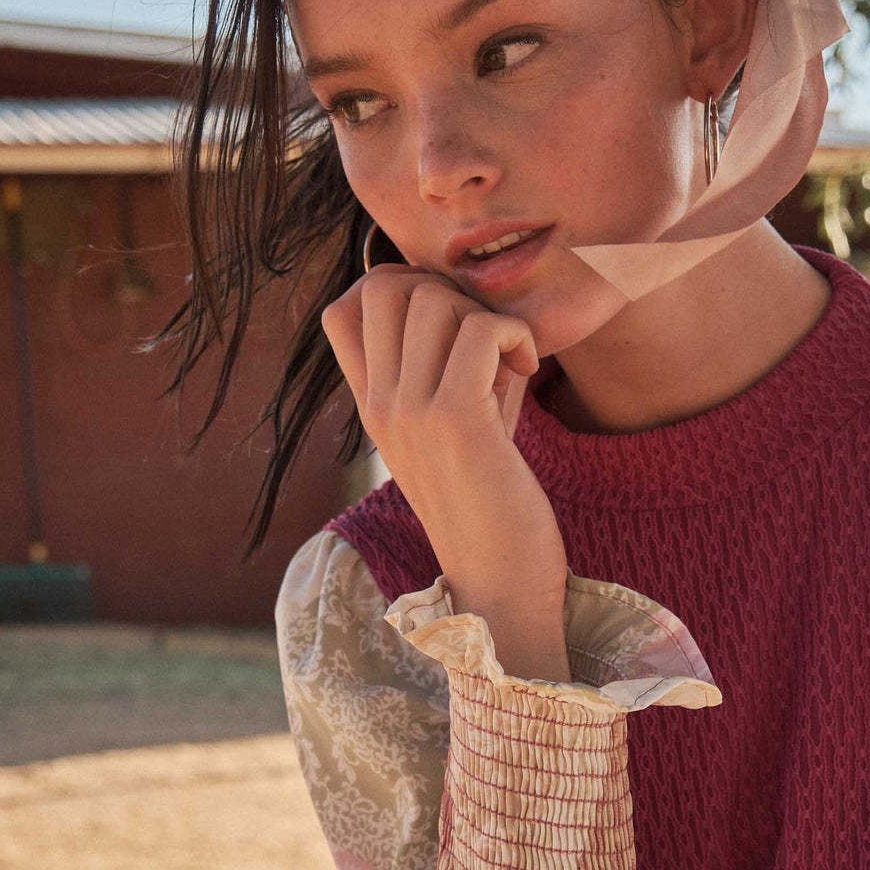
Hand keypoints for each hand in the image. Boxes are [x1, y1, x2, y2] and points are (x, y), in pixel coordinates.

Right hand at [321, 265, 570, 678]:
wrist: (500, 584)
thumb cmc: (493, 504)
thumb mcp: (453, 430)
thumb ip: (448, 368)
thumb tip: (468, 300)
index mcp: (372, 408)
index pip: (343, 309)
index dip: (396, 288)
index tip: (448, 322)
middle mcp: (380, 406)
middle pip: (385, 286)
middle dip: (447, 291)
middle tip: (484, 339)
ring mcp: (410, 412)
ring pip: (434, 299)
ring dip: (484, 316)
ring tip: (509, 363)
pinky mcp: (455, 419)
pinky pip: (480, 329)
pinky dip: (514, 335)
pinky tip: (527, 370)